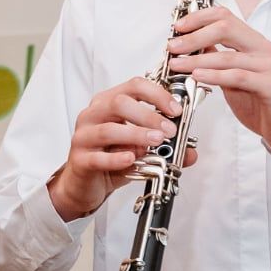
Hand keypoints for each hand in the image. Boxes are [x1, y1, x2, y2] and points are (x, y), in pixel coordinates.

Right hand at [48, 74, 197, 221]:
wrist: (84, 183)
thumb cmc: (110, 158)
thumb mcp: (140, 148)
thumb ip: (164, 147)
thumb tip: (190, 152)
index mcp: (108, 103)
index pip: (133, 86)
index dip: (157, 95)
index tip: (176, 110)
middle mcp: (93, 115)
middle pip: (119, 103)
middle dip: (148, 115)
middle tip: (169, 130)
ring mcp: (83, 137)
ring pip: (108, 129)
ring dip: (136, 134)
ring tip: (156, 142)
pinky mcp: (80, 160)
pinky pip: (98, 157)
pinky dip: (117, 158)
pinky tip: (132, 159)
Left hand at [167, 6, 270, 152]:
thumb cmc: (259, 103)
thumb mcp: (232, 78)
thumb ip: (217, 60)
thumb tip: (193, 46)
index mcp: (254, 42)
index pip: (225, 17)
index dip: (199, 18)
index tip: (178, 27)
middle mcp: (263, 49)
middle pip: (225, 27)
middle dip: (194, 36)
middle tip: (173, 46)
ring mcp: (269, 65)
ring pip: (227, 55)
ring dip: (197, 60)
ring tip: (177, 64)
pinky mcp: (270, 84)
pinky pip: (238, 76)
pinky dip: (214, 76)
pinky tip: (198, 76)